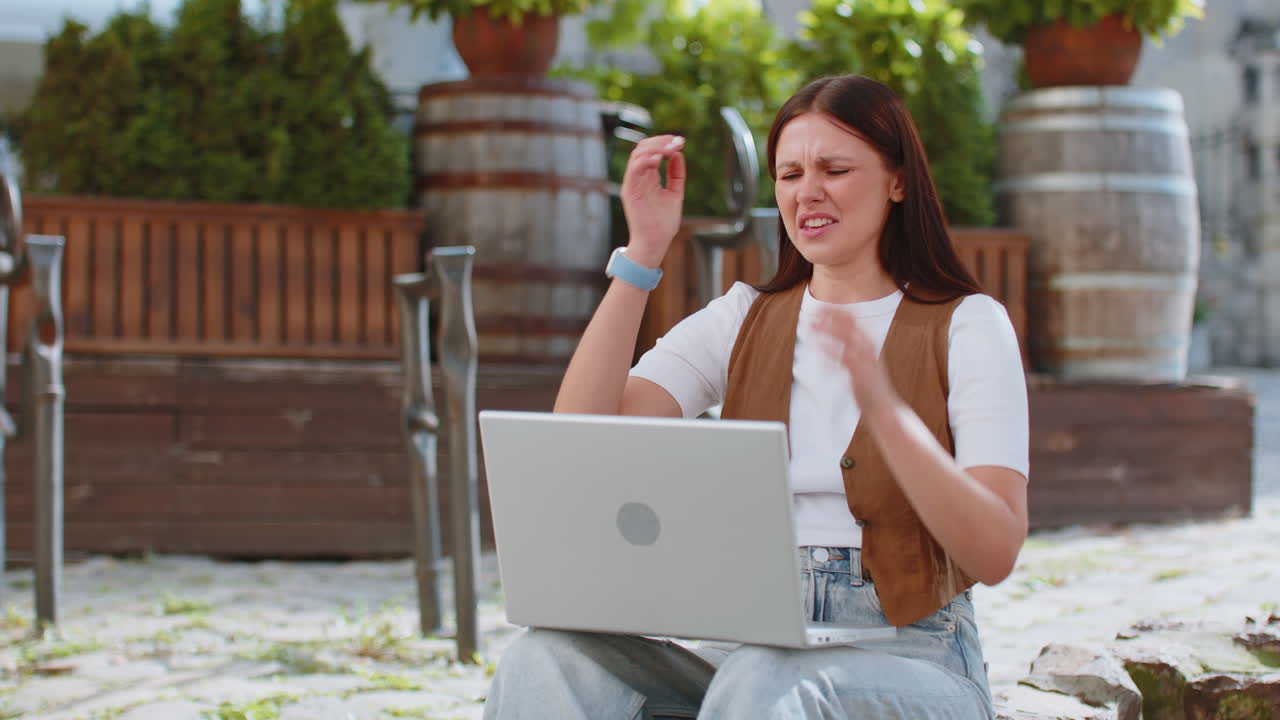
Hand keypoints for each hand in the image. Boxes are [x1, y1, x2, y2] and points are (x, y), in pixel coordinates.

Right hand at [619, 134, 685, 267]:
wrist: (656, 242)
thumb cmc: (663, 222)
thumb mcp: (675, 193)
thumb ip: (676, 174)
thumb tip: (678, 154)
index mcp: (648, 177)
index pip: (652, 151)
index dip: (665, 142)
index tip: (681, 141)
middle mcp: (639, 177)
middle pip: (643, 148)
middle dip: (661, 141)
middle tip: (678, 141)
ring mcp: (633, 183)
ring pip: (637, 154)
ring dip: (655, 147)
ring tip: (671, 147)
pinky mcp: (629, 191)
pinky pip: (634, 169)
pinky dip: (645, 160)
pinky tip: (659, 159)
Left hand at [811, 307, 901, 419]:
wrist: (883, 407)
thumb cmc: (870, 384)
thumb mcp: (864, 360)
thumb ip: (854, 347)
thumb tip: (841, 335)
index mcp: (869, 342)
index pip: (854, 319)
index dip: (838, 309)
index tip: (822, 304)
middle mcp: (868, 347)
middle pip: (848, 324)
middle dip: (830, 316)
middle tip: (813, 311)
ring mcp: (864, 359)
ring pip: (843, 338)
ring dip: (825, 331)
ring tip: (809, 326)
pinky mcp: (859, 372)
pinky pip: (842, 358)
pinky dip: (828, 352)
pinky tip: (816, 348)